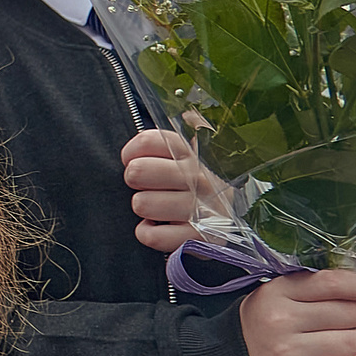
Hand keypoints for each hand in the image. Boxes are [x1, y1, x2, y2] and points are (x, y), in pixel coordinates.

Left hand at [122, 129, 223, 253]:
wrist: (224, 221)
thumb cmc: (189, 185)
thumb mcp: (183, 156)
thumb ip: (166, 139)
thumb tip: (181, 117)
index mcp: (192, 152)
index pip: (146, 141)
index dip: (131, 153)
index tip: (133, 161)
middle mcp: (200, 177)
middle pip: (137, 171)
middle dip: (134, 180)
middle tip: (145, 187)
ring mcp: (203, 209)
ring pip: (142, 204)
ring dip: (143, 207)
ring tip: (155, 208)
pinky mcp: (202, 237)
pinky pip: (152, 236)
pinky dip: (147, 233)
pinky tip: (158, 227)